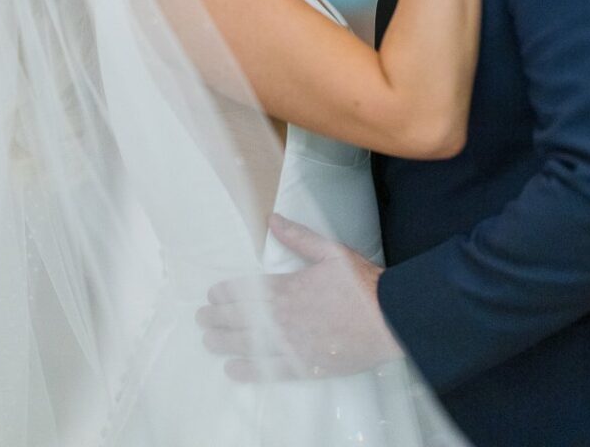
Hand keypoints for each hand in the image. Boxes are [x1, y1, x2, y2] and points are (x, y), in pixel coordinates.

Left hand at [196, 214, 402, 381]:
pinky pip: (270, 370)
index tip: (211, 295)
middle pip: (243, 318)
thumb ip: (298, 237)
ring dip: (225, 342)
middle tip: (200, 318)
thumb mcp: (331, 251)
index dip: (226, 294)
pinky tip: (232, 369)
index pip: (248, 291)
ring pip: (250, 345)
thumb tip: (273, 219)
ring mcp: (294, 344)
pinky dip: (249, 371)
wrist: (389, 318)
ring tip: (208, 340)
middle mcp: (286, 318)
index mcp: (289, 288)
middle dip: (218, 318)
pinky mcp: (306, 365)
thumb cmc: (361, 283)